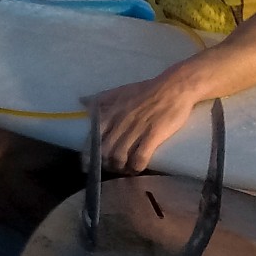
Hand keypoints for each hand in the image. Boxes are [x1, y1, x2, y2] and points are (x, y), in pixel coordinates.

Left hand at [85, 64, 205, 173]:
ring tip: (126, 168)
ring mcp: (137, 128)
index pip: (93, 136)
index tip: (88, 164)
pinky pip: (140, 157)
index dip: (90, 153)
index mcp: (112, 112)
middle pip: (105, 150)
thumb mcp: (120, 91)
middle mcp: (121, 121)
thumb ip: (101, 99)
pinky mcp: (154, 134)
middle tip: (113, 167)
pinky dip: (137, 166)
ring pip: (120, 156)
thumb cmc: (146, 90)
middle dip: (106, 163)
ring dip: (121, 167)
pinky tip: (139, 167)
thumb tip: (82, 101)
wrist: (174, 87)